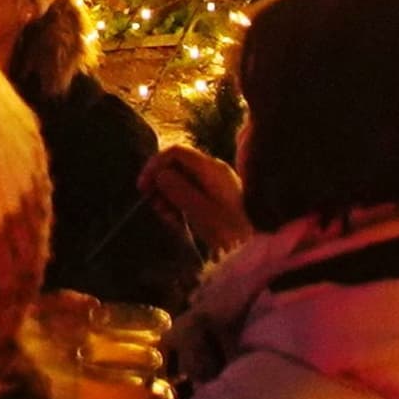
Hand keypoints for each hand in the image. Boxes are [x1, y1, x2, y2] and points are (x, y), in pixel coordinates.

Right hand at [141, 143, 253, 257]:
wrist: (256, 247)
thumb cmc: (231, 231)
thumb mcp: (202, 212)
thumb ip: (180, 190)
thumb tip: (161, 174)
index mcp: (211, 169)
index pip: (176, 151)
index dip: (155, 165)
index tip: (143, 187)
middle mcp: (212, 171)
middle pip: (176, 165)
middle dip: (160, 184)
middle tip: (153, 206)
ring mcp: (214, 184)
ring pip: (180, 181)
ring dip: (167, 197)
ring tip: (168, 218)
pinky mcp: (214, 198)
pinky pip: (189, 193)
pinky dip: (178, 204)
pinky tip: (177, 221)